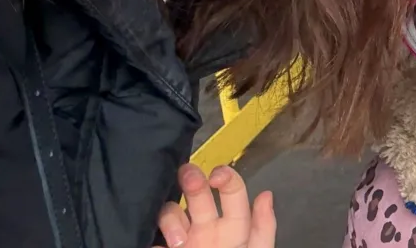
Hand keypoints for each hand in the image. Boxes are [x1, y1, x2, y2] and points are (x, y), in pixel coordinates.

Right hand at [154, 164, 275, 247]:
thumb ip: (262, 229)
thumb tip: (266, 195)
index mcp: (231, 228)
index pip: (231, 192)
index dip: (226, 178)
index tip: (215, 176)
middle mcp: (204, 229)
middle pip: (197, 194)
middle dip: (193, 180)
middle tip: (187, 174)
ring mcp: (180, 240)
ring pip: (169, 212)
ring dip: (171, 220)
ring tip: (178, 242)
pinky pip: (150, 238)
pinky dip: (153, 242)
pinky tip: (159, 247)